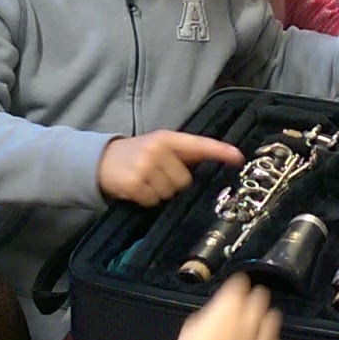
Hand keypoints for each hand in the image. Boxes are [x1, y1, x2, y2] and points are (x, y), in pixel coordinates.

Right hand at [97, 132, 242, 205]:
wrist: (100, 160)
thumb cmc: (137, 154)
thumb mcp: (159, 147)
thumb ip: (184, 154)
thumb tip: (215, 162)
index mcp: (167, 138)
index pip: (198, 144)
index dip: (220, 151)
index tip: (238, 158)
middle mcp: (157, 149)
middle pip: (184, 180)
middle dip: (173, 183)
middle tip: (157, 176)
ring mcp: (144, 166)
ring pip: (169, 192)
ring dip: (159, 192)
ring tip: (145, 181)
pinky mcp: (133, 182)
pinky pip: (153, 201)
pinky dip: (146, 199)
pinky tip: (137, 189)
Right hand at [166, 274, 281, 339]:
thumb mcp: (193, 326)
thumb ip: (209, 316)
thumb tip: (213, 318)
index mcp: (228, 304)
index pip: (240, 283)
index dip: (238, 285)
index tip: (237, 288)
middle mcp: (248, 317)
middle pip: (261, 296)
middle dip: (256, 298)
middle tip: (250, 303)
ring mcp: (259, 338)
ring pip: (273, 319)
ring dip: (266, 319)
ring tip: (260, 323)